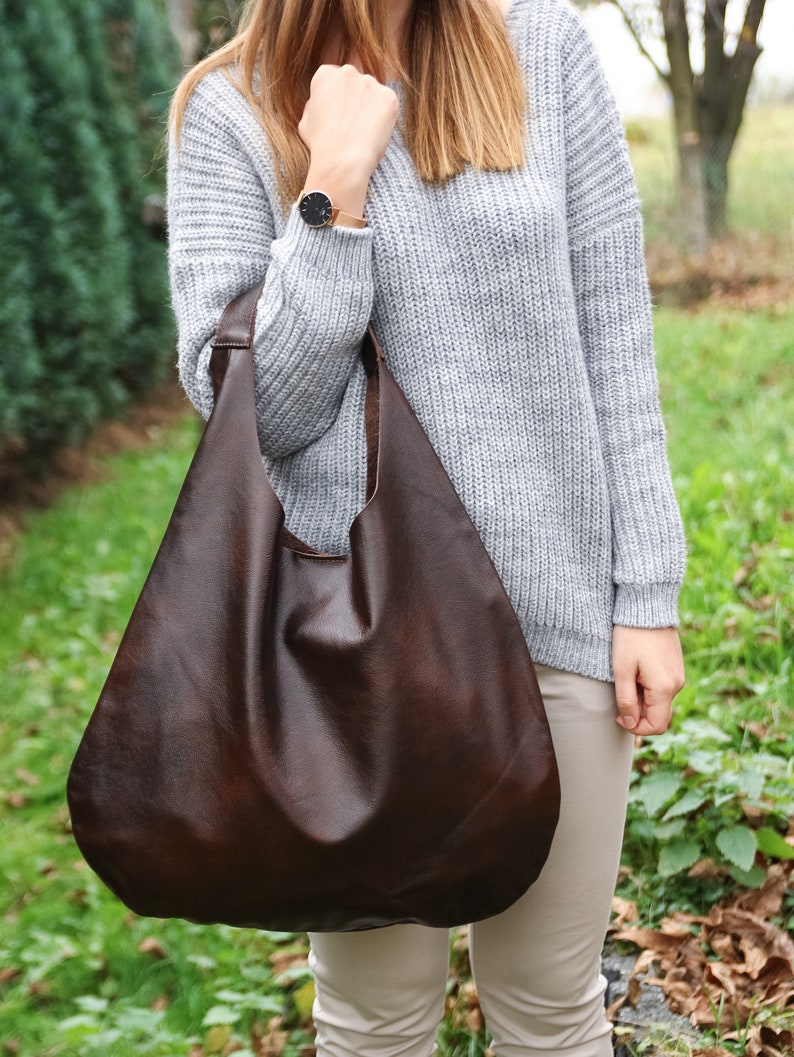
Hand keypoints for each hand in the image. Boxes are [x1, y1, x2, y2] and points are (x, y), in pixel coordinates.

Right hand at [298, 64, 399, 215]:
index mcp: (325, 75)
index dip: (337, 99)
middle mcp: (348, 72)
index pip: (334, 79)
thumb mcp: (305, 121)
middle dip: (355, 99)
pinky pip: (388, 105)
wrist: (342, 161)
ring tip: (363, 132)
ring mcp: (371, 83)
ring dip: (370, 108)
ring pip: (373, 93)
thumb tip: (320, 102)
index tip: (338, 115)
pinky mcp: (389, 97)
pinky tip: (375, 133)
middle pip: (355, 83)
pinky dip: (385, 118)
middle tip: (353, 125)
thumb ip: (314, 105)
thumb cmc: (321, 146)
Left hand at [612, 626, 684, 735]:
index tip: (618, 715)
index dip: (635, 728)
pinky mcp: (676, 665)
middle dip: (638, 713)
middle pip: (659, 714)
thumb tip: (629, 723)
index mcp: (664, 688)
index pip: (656, 726)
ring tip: (627, 678)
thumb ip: (626, 700)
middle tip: (620, 694)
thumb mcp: (622, 670)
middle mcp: (677, 684)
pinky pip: (663, 687)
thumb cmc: (630, 637)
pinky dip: (649, 688)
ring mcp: (678, 674)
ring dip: (643, 699)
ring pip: (660, 701)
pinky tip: (636, 671)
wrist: (647, 606)